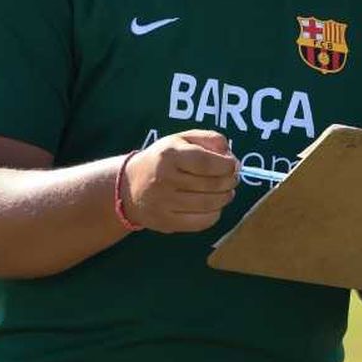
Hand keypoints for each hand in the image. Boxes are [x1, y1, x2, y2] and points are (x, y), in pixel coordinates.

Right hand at [122, 130, 238, 232]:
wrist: (129, 186)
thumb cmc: (162, 159)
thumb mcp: (182, 139)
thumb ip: (209, 139)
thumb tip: (230, 156)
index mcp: (169, 155)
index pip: (206, 163)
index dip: (227, 165)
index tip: (233, 165)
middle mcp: (165, 179)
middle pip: (212, 184)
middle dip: (230, 181)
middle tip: (233, 178)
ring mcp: (164, 204)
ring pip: (210, 204)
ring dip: (226, 197)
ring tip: (226, 191)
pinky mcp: (166, 223)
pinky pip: (202, 222)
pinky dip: (215, 213)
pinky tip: (213, 205)